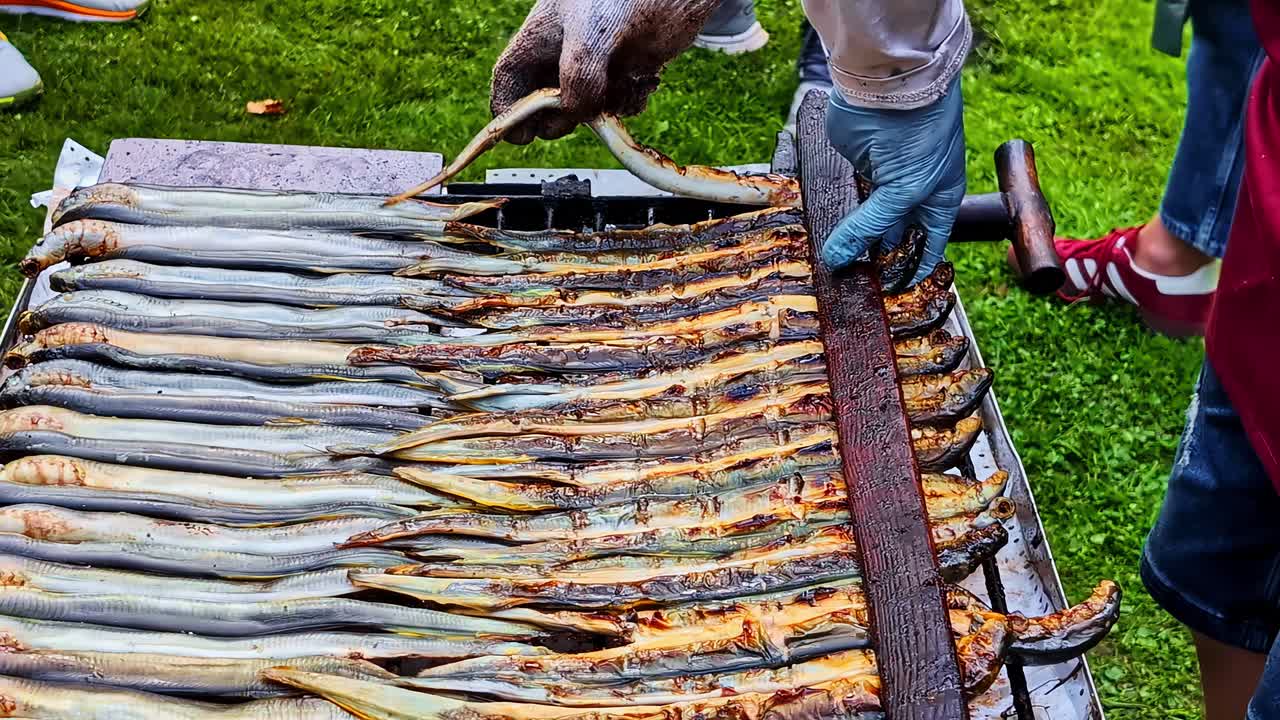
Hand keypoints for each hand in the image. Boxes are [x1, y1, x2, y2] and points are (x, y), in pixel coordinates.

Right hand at [492, 0, 717, 143]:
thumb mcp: (592, 33)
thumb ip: (578, 75)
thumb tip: (576, 114)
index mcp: (541, 38)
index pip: (510, 79)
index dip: (508, 112)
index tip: (522, 138)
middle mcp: (564, 55)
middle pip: (546, 104)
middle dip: (561, 119)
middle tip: (581, 116)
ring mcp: (595, 66)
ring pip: (585, 109)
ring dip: (602, 113)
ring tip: (623, 88)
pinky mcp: (625, 72)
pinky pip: (617, 104)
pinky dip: (629, 104)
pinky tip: (643, 83)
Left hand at [822, 77, 965, 284]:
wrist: (893, 82)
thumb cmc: (920, 134)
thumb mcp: (904, 190)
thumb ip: (869, 226)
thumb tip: (839, 258)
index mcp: (938, 201)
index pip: (928, 248)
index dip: (911, 273)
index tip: (890, 297)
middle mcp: (913, 193)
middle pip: (894, 237)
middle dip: (877, 259)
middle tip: (854, 285)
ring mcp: (883, 180)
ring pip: (867, 220)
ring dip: (853, 242)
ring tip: (835, 268)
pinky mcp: (856, 167)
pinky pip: (846, 200)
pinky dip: (837, 219)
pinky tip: (825, 239)